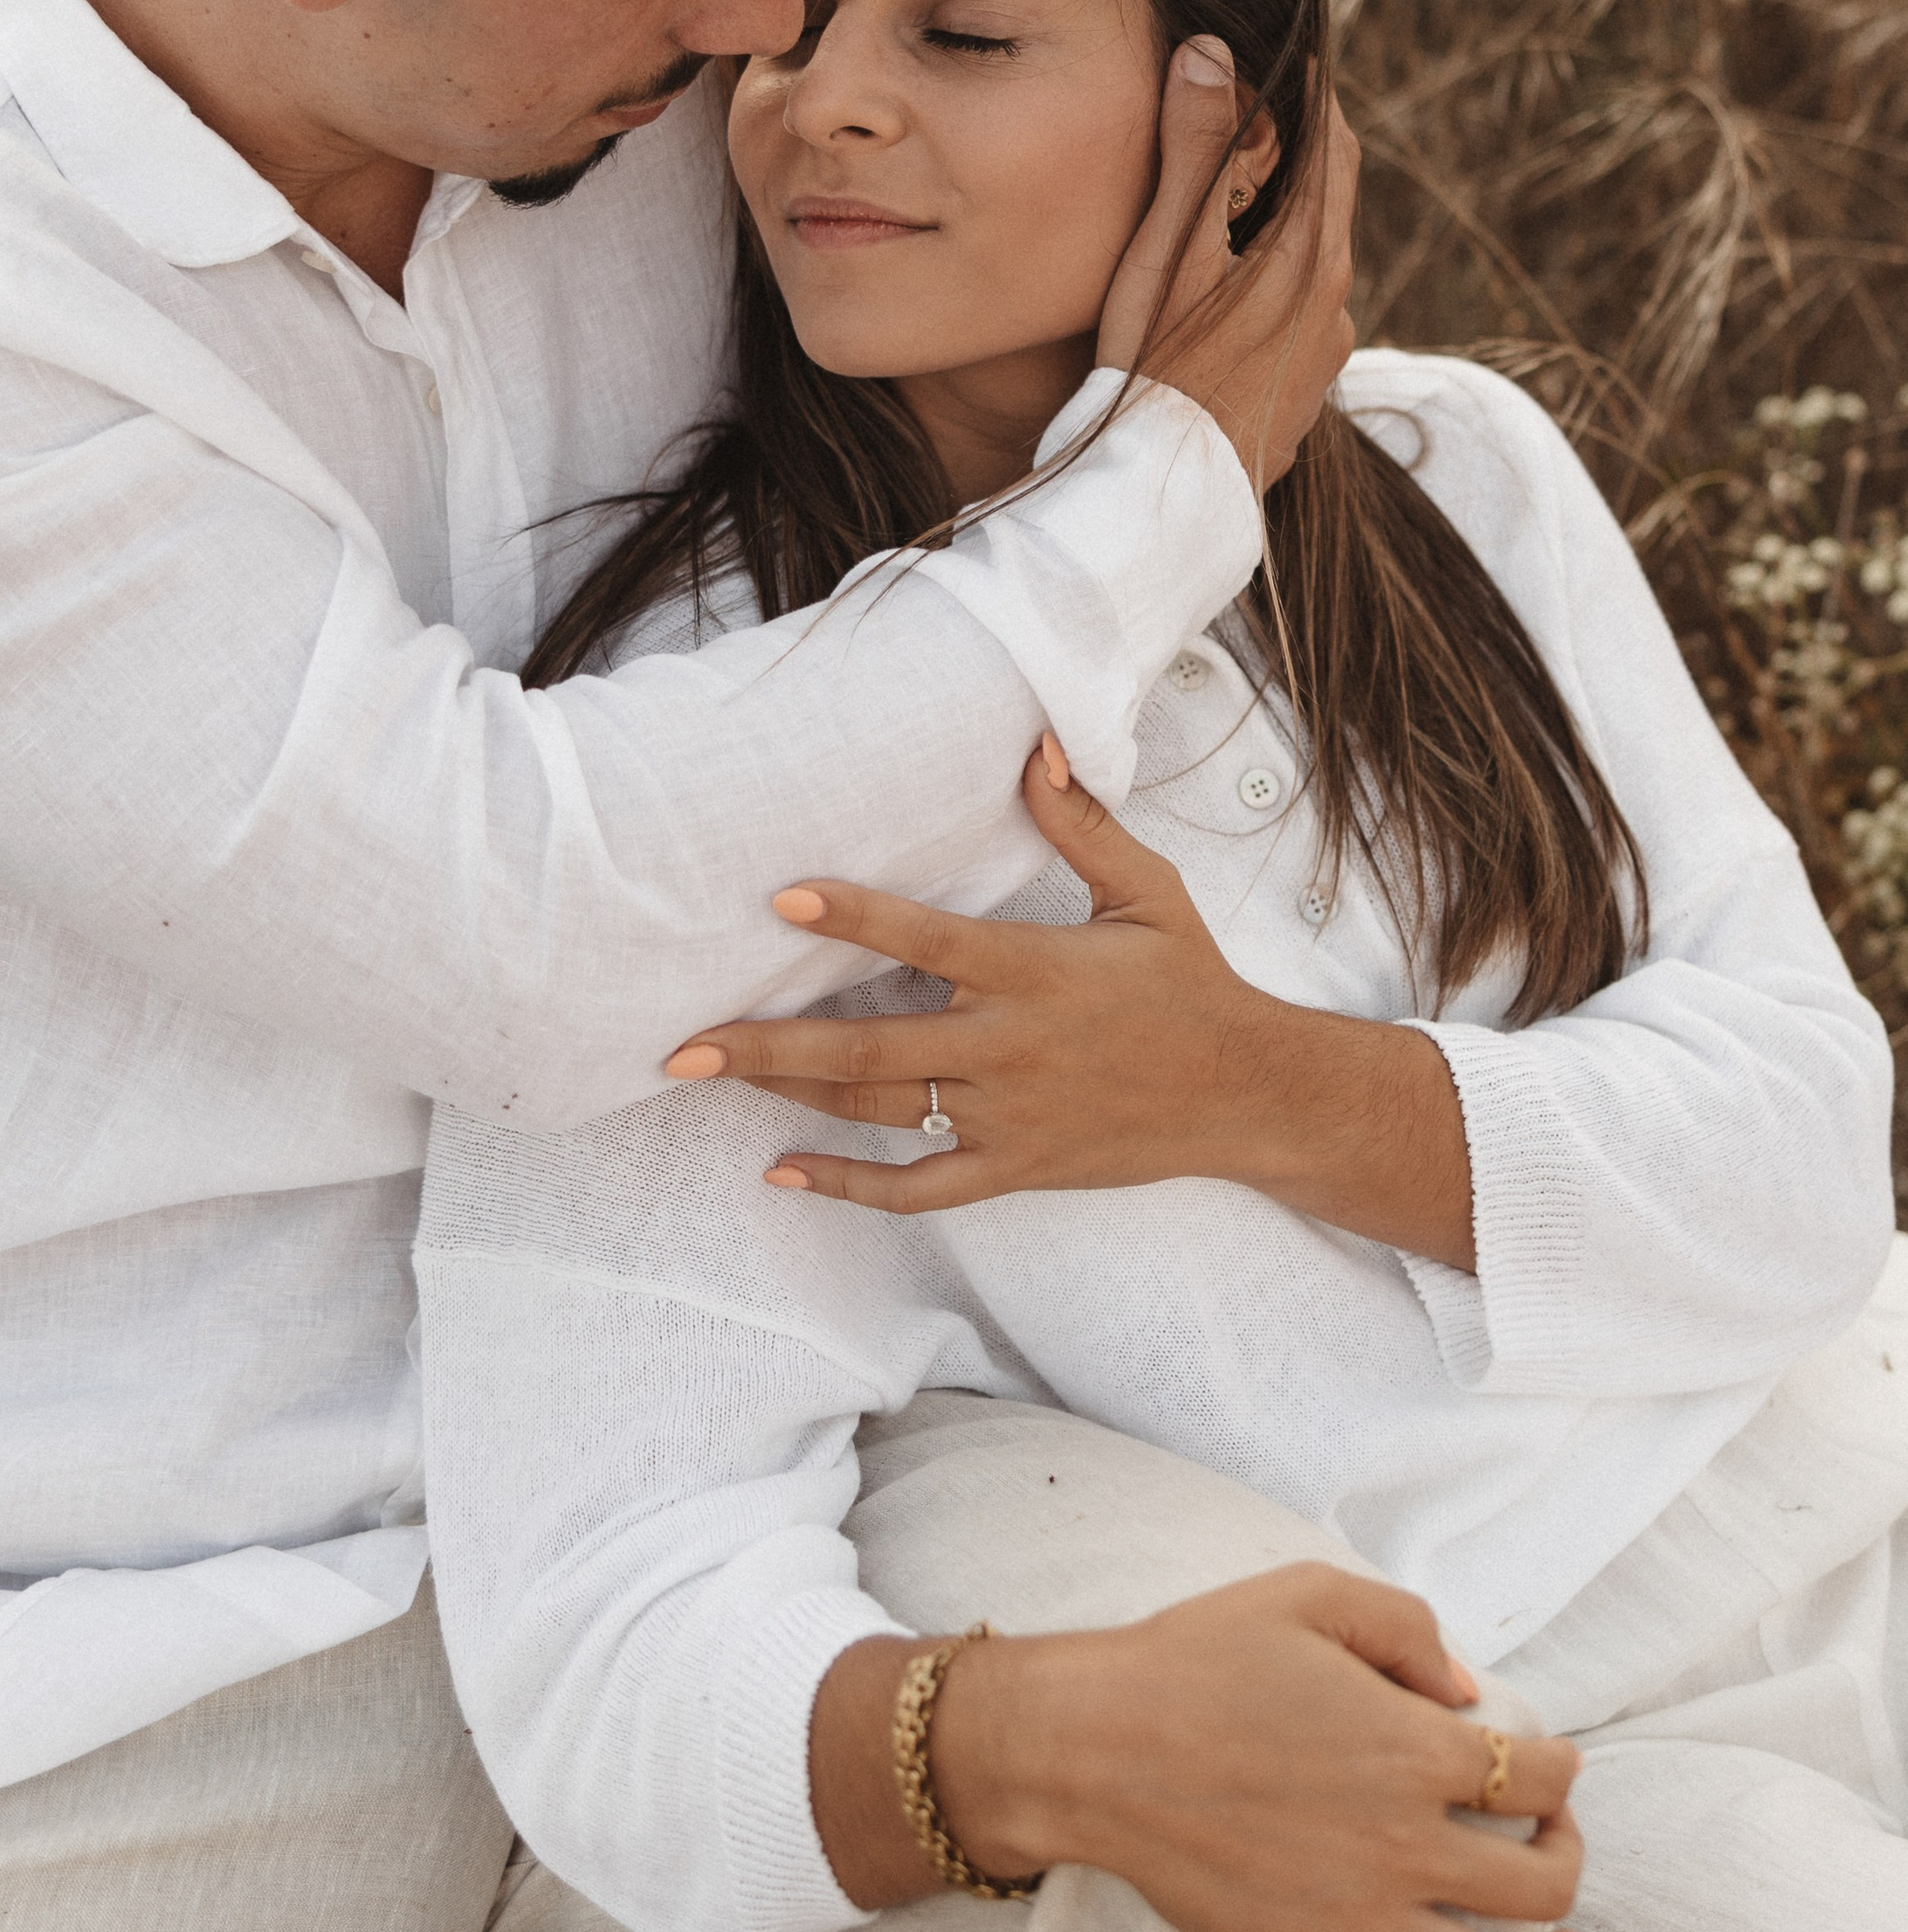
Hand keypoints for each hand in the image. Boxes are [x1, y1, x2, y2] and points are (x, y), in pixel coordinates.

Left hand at [663, 743, 1475, 1268]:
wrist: (1250, 1096)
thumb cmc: (1192, 983)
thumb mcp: (1148, 894)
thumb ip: (1081, 824)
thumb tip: (1036, 743)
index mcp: (1038, 972)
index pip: (928, 939)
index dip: (854, 917)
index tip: (779, 896)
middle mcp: (1011, 1049)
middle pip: (869, 1049)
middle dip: (769, 1047)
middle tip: (681, 1043)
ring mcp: (1008, 1118)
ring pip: (881, 1111)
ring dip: (789, 1098)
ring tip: (709, 1074)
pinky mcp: (1015, 1170)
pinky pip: (919, 1188)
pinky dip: (849, 1187)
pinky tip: (782, 1174)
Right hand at [810, 1567, 1585, 1931]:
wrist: (1090, 1744)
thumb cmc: (1195, 1657)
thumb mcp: (1309, 1594)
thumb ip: (1408, 1628)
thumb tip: (1470, 1693)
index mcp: (1413, 1752)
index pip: (1544, 1776)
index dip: (1559, 1766)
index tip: (1536, 1759)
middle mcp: (1403, 1848)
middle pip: (1543, 1883)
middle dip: (1564, 1855)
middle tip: (1542, 1835)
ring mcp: (1355, 1925)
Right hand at [1094, 35, 1358, 492]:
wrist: (1161, 501)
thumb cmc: (1153, 371)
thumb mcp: (1165, 251)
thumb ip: (1191, 151)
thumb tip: (1211, 54)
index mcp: (1311, 254)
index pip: (1333, 142)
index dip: (1310, 93)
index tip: (1284, 59)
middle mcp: (1334, 302)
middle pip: (1329, 201)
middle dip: (1294, 156)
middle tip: (1253, 120)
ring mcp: (1324, 356)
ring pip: (1314, 264)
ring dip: (1282, 227)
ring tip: (1227, 212)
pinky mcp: (1302, 397)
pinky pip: (1299, 321)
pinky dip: (1272, 289)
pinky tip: (1222, 303)